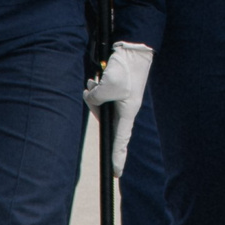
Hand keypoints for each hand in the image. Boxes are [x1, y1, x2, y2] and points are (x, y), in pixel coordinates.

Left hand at [83, 42, 154, 172]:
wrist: (133, 50)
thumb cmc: (126, 69)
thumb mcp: (108, 86)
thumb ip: (96, 97)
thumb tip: (90, 96)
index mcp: (127, 113)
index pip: (121, 140)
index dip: (118, 157)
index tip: (116, 173)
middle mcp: (124, 109)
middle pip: (103, 120)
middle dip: (94, 106)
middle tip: (93, 90)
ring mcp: (119, 99)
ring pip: (99, 106)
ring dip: (93, 94)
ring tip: (94, 81)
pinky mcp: (115, 90)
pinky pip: (99, 95)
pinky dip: (94, 88)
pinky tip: (94, 80)